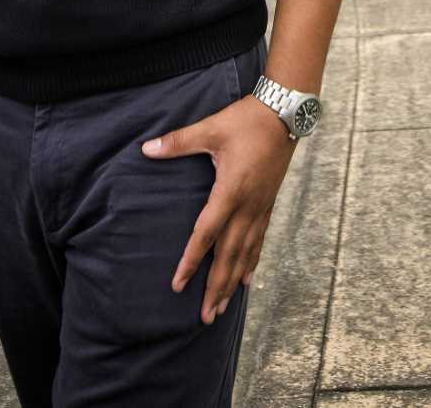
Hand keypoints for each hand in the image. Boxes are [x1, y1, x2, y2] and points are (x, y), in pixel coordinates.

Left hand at [142, 94, 295, 323]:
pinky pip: (259, 240)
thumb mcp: (210, 128)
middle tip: (206, 316)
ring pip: (246, 253)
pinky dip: (252, 262)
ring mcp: (260, 207)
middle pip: (229, 255)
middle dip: (216, 287)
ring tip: (222, 308)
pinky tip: (247, 280)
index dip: (192, 261)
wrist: (285, 113)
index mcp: (230, 190)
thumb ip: (178, 142)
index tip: (179, 284)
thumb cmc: (246, 120)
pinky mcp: (268, 204)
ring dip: (233, 282)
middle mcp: (248, 206)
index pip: (207, 233)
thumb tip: (145, 149)